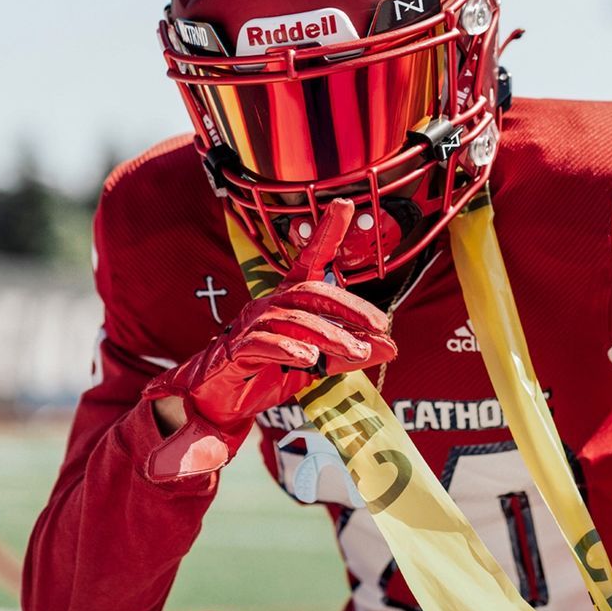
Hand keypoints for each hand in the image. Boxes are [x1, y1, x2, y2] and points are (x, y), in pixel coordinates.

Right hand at [143, 199, 396, 479]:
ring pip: (293, 320)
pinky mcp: (234, 352)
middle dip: (349, 307)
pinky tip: (310, 358)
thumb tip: (391, 347)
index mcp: (287, 302)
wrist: (220, 406)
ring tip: (355, 351)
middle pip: (311, 293)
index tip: (344, 204)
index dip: (326, 233)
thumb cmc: (266, 376)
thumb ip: (350, 354)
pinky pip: (262, 344)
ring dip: (328, 335)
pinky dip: (287, 348)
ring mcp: (249, 326)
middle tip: (380, 326)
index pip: (310, 262)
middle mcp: (268, 305)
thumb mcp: (317, 365)